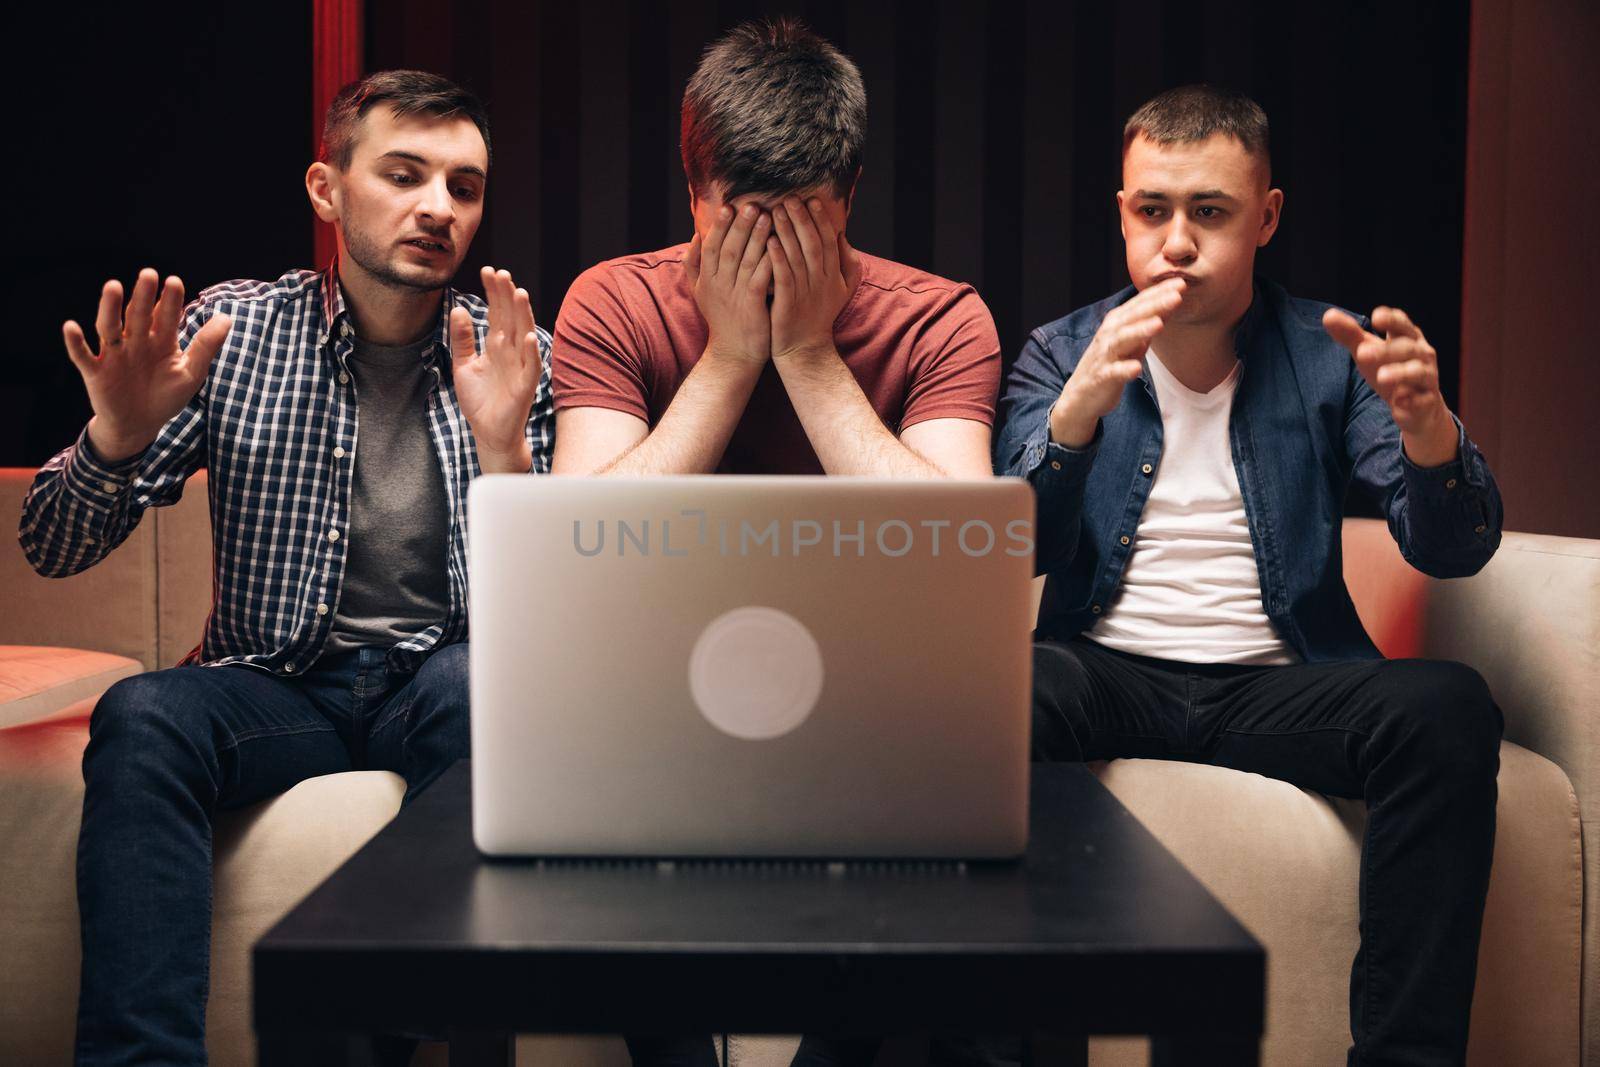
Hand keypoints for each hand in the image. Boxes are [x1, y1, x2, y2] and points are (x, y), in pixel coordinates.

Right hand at [64, 269, 231, 462]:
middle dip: (143, 296)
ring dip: (109, 308)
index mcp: (160, 341)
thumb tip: (227, 318)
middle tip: (148, 274)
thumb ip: (206, 346)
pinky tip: (71, 327)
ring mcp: (114, 355)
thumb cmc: (166, 396)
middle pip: (138, 315)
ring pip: (109, 327)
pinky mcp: (95, 372)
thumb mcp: (191, 373)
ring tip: (113, 286)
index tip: (174, 282)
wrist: (140, 425)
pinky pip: (83, 355)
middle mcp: (135, 342)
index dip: (170, 301)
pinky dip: (76, 342)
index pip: (166, 316)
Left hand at [453, 266, 540, 473]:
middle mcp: (511, 352)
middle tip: (501, 272)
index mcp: (497, 345)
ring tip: (520, 293)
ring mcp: (520, 368)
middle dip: (507, 296)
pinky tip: (530, 337)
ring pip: (524, 336)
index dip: (494, 292)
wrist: (487, 432)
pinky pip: (531, 367)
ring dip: (523, 316)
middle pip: (511, 318)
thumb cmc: (480, 400)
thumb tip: (458, 309)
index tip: (488, 270)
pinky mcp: (525, 387)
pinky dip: (532, 353)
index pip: (497, 312)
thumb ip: (463, 339)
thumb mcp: (463, 365)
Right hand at [685, 202, 773, 365]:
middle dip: (739, 226)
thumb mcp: (701, 292)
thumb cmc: (723, 320)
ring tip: (767, 217)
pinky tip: (777, 248)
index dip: (719, 226)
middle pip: (728, 249)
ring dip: (756, 238)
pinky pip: (759, 281)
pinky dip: (766, 263)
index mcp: (707, 279)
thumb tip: (695, 236)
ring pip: (744, 262)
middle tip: (751, 204)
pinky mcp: (752, 308)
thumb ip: (695, 265)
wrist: (734, 355)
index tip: (728, 206)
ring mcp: (735, 297)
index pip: (712, 246)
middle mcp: (718, 285)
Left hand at [767, 196, 859, 361]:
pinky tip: (769, 241)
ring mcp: (805, 294)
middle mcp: (822, 282)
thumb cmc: (818, 316)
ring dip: (787, 232)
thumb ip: (846, 262)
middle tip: (789, 198)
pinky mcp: (788, 305)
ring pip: (797, 257)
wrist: (805, 351)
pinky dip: (777, 259)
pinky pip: (784, 277)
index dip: (821, 220)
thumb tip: (842, 235)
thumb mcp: (841, 290)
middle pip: (813, 244)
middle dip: (802, 220)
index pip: (828, 241)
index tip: (811, 200)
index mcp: (833, 276)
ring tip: (775, 211)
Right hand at [1049, 278, 1184, 447]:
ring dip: (1140, 331)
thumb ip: (1148, 326)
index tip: (1181, 283)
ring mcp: (1105, 355)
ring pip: (1123, 339)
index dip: (1159, 293)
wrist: (1081, 395)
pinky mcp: (1102, 376)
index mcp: (1117, 323)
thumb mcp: (1132, 342)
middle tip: (1177, 296)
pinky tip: (1137, 368)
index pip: (1140, 303)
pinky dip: (1125, 369)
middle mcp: (1110, 335)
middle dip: (1155, 305)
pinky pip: (1114, 372)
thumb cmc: (1109, 364)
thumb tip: (1170, 306)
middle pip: (1133, 316)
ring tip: (1159, 324)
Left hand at [1323, 305, 1456, 465]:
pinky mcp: (1428, 401)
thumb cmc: (1390, 368)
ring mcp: (1427, 377)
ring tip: (1382, 377)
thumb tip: (1328, 315)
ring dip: (1400, 373)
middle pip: (1406, 348)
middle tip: (1362, 353)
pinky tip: (1400, 401)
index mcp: (1407, 337)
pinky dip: (1413, 400)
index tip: (1376, 317)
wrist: (1417, 406)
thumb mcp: (1368, 350)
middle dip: (1385, 350)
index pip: (1402, 324)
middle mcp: (1422, 354)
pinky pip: (1423, 400)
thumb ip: (1350, 334)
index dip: (1391, 320)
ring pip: (1417, 372)